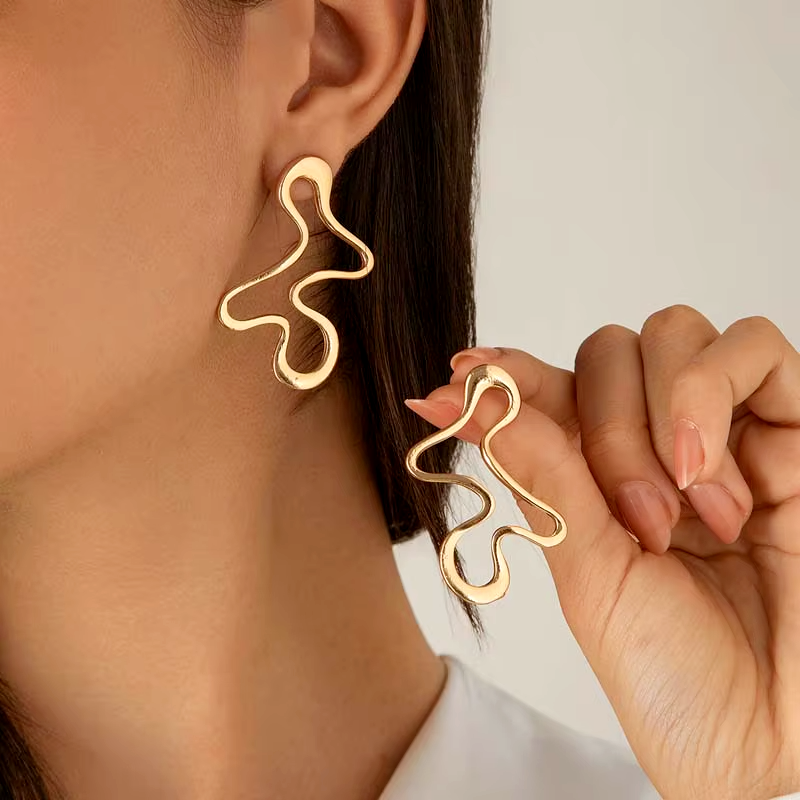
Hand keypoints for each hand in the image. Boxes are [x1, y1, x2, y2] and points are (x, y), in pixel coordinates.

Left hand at [405, 305, 799, 799]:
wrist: (765, 737)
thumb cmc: (672, 672)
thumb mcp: (588, 571)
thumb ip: (543, 474)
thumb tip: (471, 402)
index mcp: (596, 476)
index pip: (550, 391)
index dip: (508, 375)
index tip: (461, 374)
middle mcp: (655, 444)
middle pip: (607, 353)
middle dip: (606, 426)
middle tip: (634, 516)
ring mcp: (725, 431)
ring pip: (670, 334)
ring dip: (659, 416)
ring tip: (685, 512)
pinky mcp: (793, 430)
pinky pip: (756, 349)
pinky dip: (714, 394)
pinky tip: (716, 478)